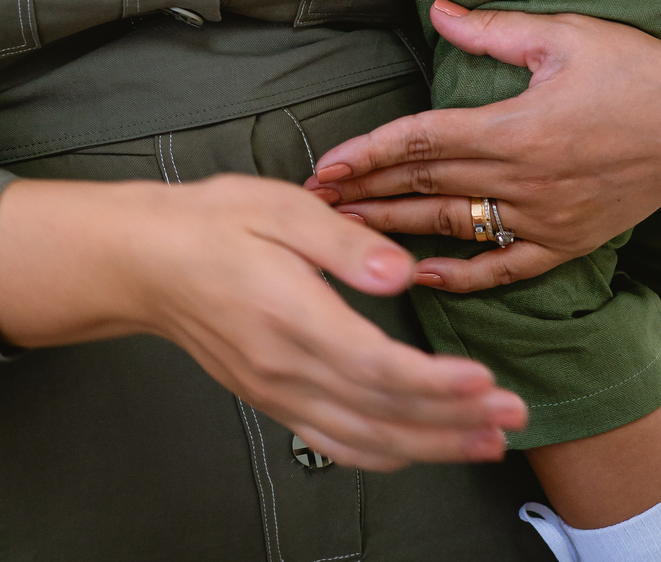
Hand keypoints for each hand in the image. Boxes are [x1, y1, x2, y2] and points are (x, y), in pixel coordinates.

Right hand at [0, 172, 525, 469]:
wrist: (147, 262)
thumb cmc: (213, 224)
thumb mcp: (279, 206)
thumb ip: (344, 242)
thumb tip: (399, 272)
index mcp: (292, 317)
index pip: (377, 366)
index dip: (436, 383)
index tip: (486, 382)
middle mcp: (287, 368)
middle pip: (383, 413)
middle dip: (455, 421)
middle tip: (514, 416)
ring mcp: (279, 392)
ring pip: (365, 439)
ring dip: (432, 445)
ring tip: (487, 440)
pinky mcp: (274, 398)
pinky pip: (335, 442)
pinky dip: (384, 453)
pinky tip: (419, 449)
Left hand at [306, 1, 660, 291]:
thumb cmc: (636, 69)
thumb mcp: (563, 36)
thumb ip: (492, 32)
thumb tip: (438, 11)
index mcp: (518, 127)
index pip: (423, 141)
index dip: (369, 152)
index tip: (326, 166)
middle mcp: (527, 179)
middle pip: (428, 187)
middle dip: (365, 194)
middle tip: (312, 203)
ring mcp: (548, 217)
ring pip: (456, 228)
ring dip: (397, 230)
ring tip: (347, 234)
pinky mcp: (570, 241)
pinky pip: (506, 267)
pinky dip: (462, 276)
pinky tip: (422, 275)